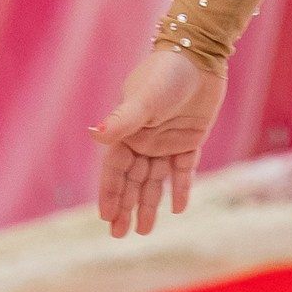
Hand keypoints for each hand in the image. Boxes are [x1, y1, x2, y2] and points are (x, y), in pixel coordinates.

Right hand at [91, 48, 224, 237]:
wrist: (198, 56)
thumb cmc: (165, 75)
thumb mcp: (143, 100)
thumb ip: (122, 121)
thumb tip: (93, 134)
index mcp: (127, 132)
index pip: (115, 171)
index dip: (110, 194)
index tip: (106, 219)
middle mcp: (144, 140)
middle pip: (133, 181)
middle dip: (126, 207)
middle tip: (120, 236)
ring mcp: (167, 141)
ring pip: (155, 180)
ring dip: (149, 204)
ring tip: (144, 231)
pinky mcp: (190, 139)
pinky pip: (183, 169)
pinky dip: (180, 188)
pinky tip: (177, 209)